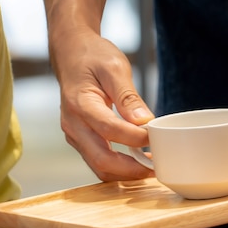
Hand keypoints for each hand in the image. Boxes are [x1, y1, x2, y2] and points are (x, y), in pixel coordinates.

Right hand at [55, 30, 154, 180]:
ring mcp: (74, 134)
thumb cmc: (93, 56)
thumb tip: (144, 121)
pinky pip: (97, 160)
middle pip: (101, 160)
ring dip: (125, 173)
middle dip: (131, 169)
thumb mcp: (114, 68)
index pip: (110, 129)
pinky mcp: (79, 139)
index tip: (155, 137)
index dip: (135, 138)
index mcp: (80, 104)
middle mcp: (73, 124)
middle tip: (156, 167)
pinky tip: (137, 161)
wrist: (71, 54)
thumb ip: (128, 96)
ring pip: (98, 166)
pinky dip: (118, 167)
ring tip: (150, 167)